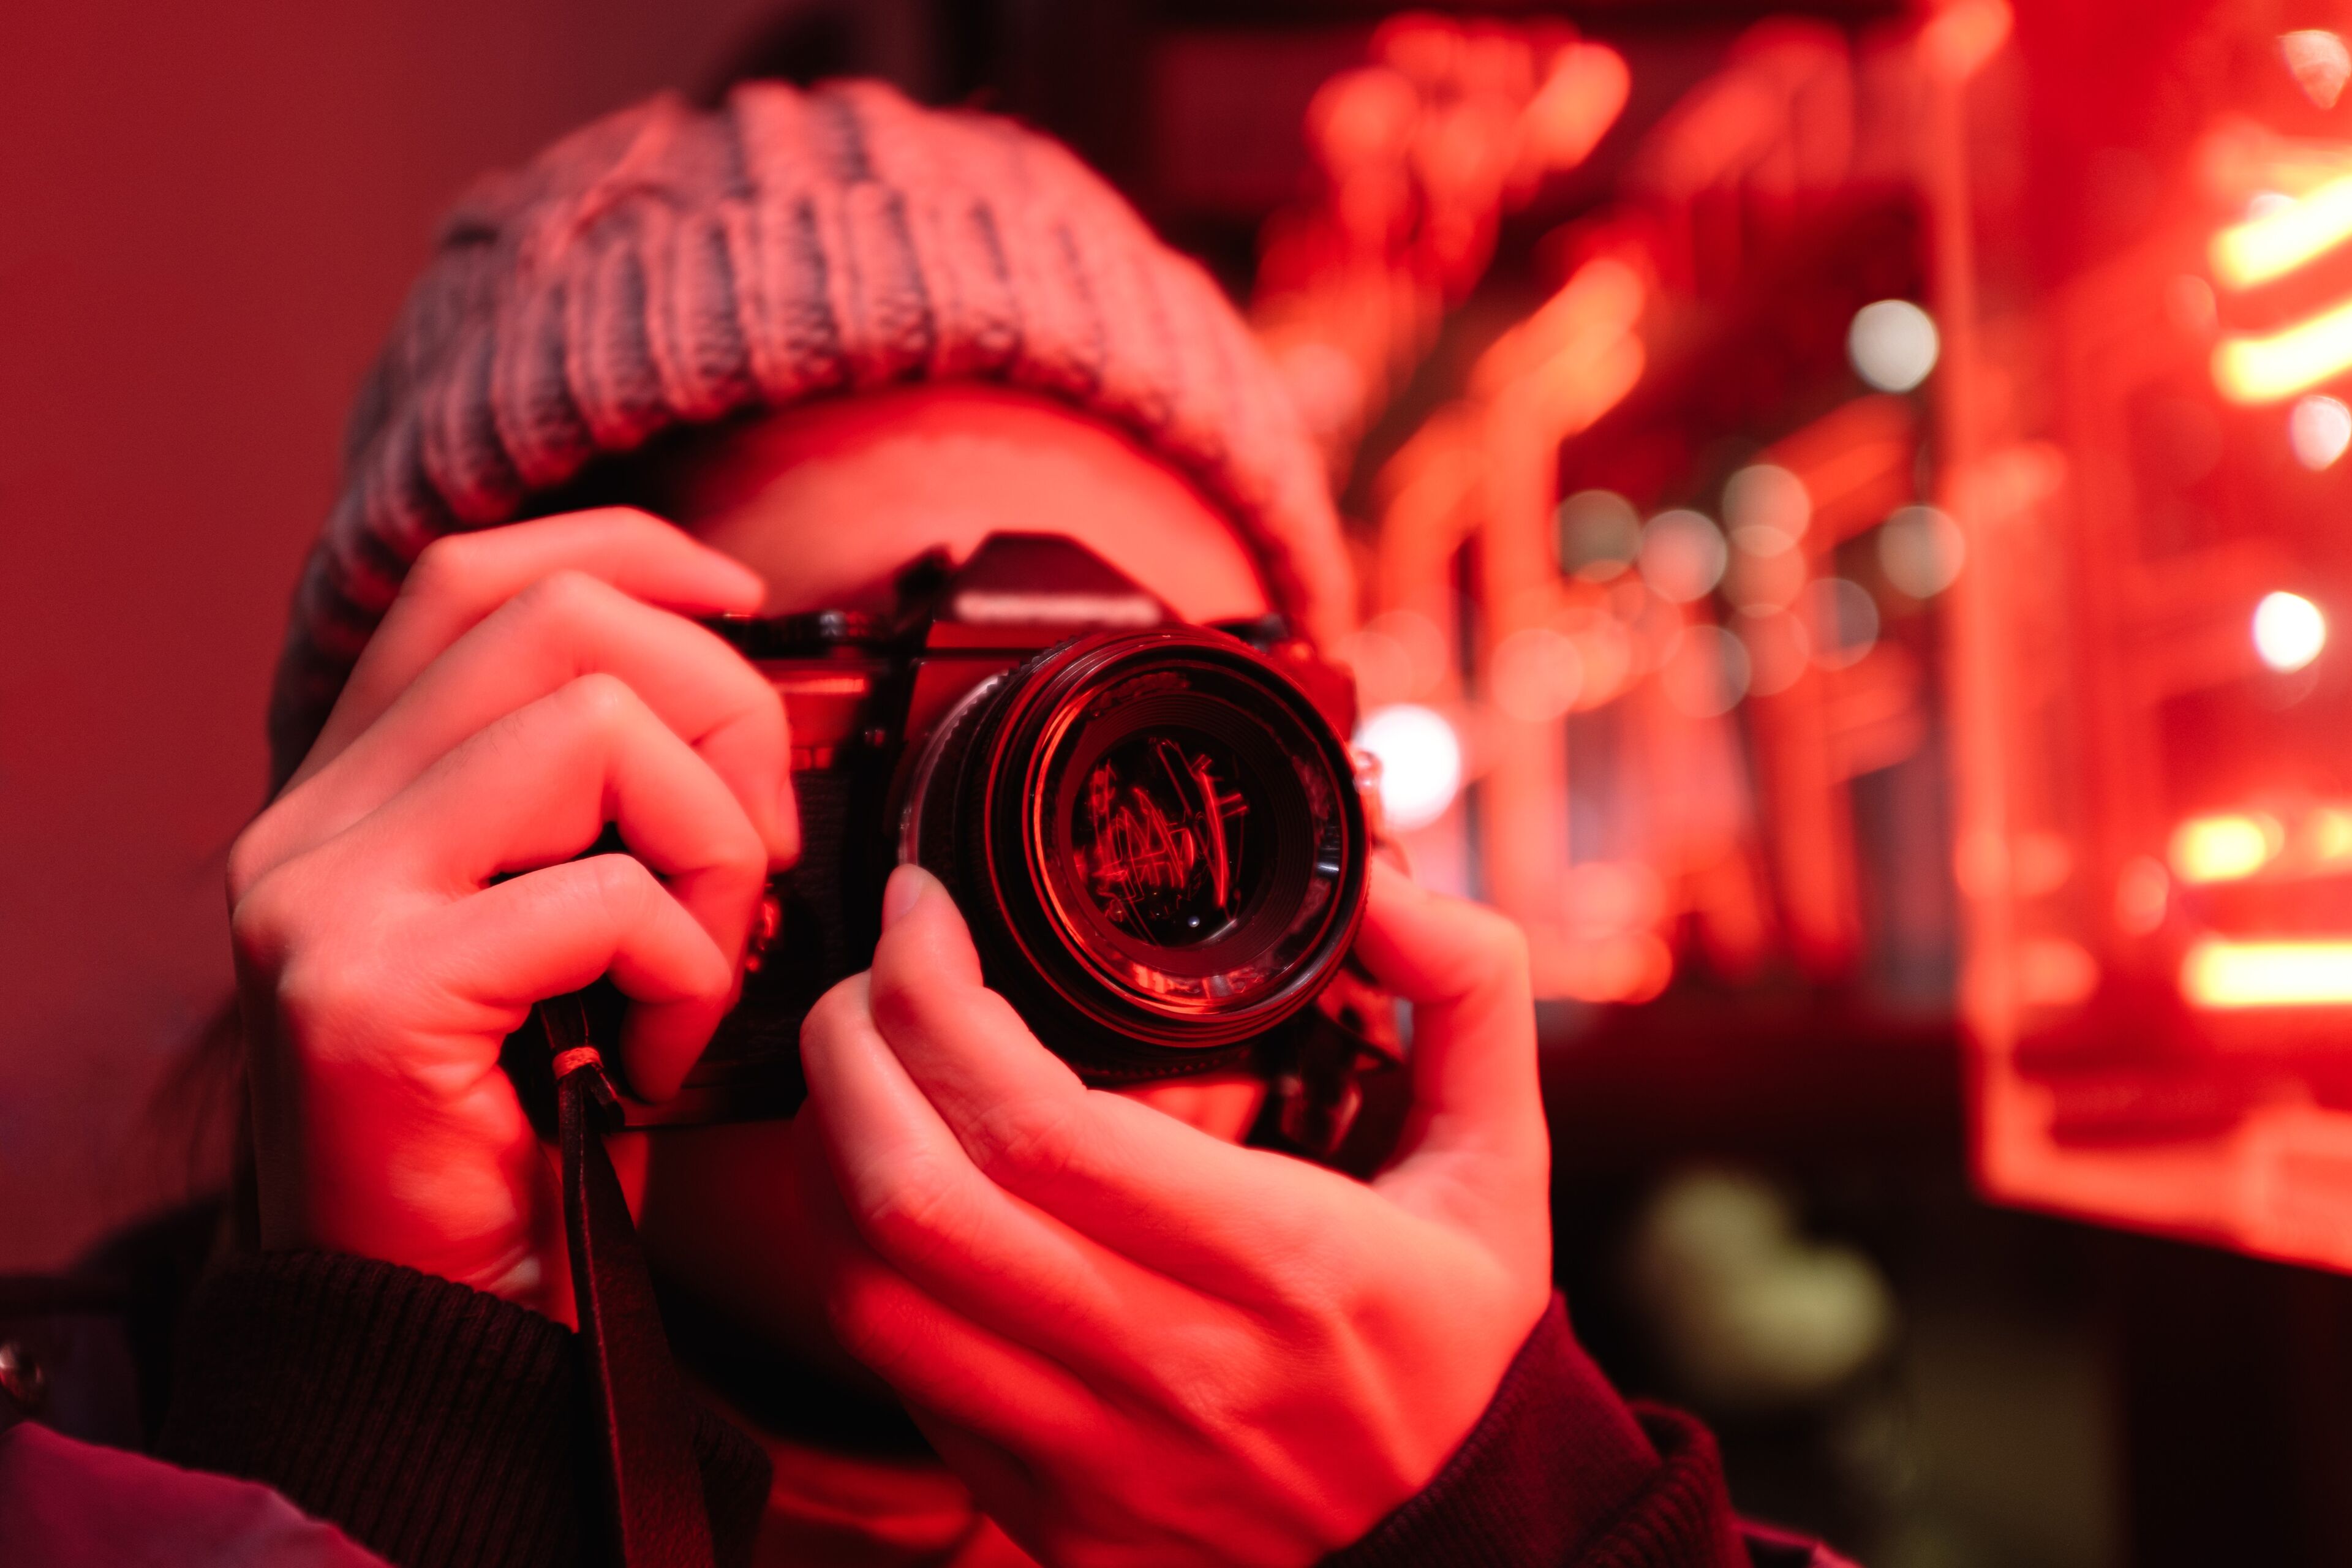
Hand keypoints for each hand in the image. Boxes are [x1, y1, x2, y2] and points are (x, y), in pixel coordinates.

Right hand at [227, 511, 793, 1318]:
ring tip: (702, 972)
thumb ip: (593, 800)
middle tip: (755, 858)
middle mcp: (310, 823)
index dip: (628, 557)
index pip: (477, 578)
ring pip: (596, 729)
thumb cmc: (532, 1125)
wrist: (437, 1320)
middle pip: (558, 623)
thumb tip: (736, 666)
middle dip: (720, 713)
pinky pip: (604, 895)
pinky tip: (656, 1058)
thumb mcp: (564, 928)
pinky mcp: (367, 991)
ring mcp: (323, 899)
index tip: (744, 605)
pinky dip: (686, 970)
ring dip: (715, 849)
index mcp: (353, 790)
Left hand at [794, 860, 1552, 1567]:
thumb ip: (1470, 993)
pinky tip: (887, 1188)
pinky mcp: (1050, 1515)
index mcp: (1290, 1265)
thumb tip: (1385, 888)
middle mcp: (1179, 1372)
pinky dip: (864, 1266)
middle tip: (867, 980)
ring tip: (857, 1073)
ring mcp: (1101, 1461)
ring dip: (831, 1161)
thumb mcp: (1501, 1161)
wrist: (1454, 1551)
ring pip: (881, 1301)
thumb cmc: (1455, 1342)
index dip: (942, 1002)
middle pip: (926, 1204)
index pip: (1046, 1129)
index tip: (924, 917)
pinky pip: (903, 1381)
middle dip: (852, 1057)